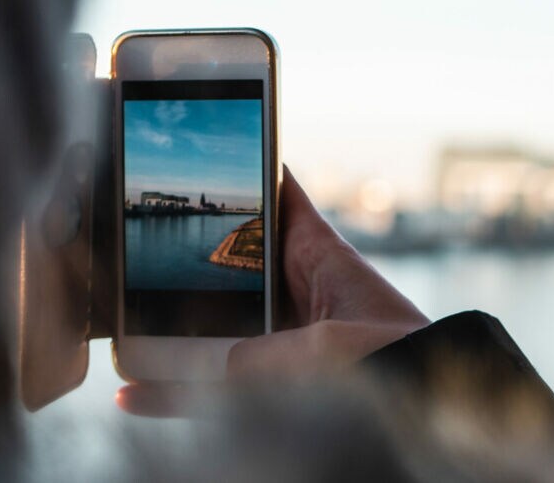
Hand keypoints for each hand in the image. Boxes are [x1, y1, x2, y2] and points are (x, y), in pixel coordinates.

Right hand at [116, 166, 429, 415]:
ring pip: (211, 323)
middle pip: (226, 258)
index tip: (209, 142)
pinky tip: (132, 395)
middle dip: (179, 252)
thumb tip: (209, 371)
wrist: (436, 411)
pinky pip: (211, 387)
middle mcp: (296, 290)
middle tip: (125, 242)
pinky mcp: (273, 383)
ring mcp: (281, 336)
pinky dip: (173, 392)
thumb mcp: (328, 350)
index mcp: (319, 256)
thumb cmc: (404, 363)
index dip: (246, 165)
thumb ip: (261, 357)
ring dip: (166, 327)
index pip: (278, 194)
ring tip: (116, 322)